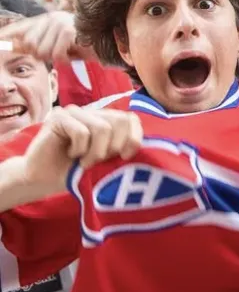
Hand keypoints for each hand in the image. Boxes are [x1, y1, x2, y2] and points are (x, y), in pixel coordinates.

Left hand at [0, 11, 93, 64]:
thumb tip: (12, 47)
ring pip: (42, 51)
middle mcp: (51, 18)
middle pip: (29, 44)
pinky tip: (76, 55)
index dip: (6, 36)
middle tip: (61, 54)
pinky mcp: (68, 31)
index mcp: (46, 19)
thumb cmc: (85, 48)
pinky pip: (56, 55)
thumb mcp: (57, 47)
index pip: (19, 28)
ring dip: (57, 58)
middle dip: (43, 55)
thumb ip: (37, 45)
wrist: (112, 46)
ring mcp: (59, 23)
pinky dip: (66, 60)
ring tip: (71, 53)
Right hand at [21, 106, 142, 197]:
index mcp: (108, 120)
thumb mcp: (107, 162)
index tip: (124, 157)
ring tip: (84, 162)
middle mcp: (93, 112)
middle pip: (120, 121)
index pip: (132, 119)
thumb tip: (142, 146)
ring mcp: (75, 112)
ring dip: (95, 152)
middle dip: (114, 147)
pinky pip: (81, 132)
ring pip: (102, 128)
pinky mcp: (58, 117)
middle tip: (99, 161)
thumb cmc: (78, 172)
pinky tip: (71, 154)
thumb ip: (123, 149)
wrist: (44, 179)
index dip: (133, 138)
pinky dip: (80, 149)